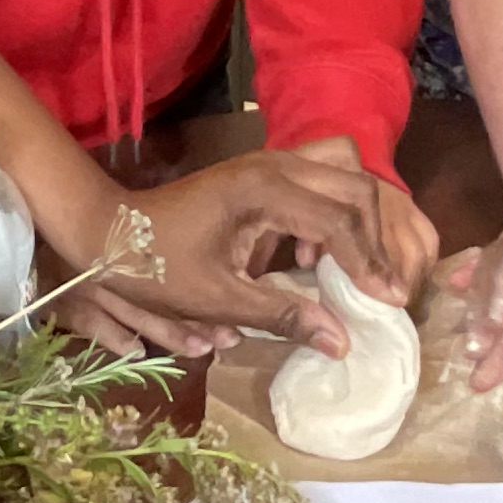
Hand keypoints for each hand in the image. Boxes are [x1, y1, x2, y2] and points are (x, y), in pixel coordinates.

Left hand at [88, 146, 429, 357]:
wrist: (110, 230)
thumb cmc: (156, 266)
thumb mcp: (217, 300)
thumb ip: (283, 316)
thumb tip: (341, 342)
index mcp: (263, 191)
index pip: (341, 219)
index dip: (371, 263)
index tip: (392, 301)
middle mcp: (274, 164)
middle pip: (357, 186)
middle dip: (378, 237)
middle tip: (386, 286)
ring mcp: (270, 161)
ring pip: (344, 169)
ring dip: (360, 214)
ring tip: (353, 265)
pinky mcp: (265, 170)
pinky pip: (322, 176)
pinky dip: (336, 209)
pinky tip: (314, 253)